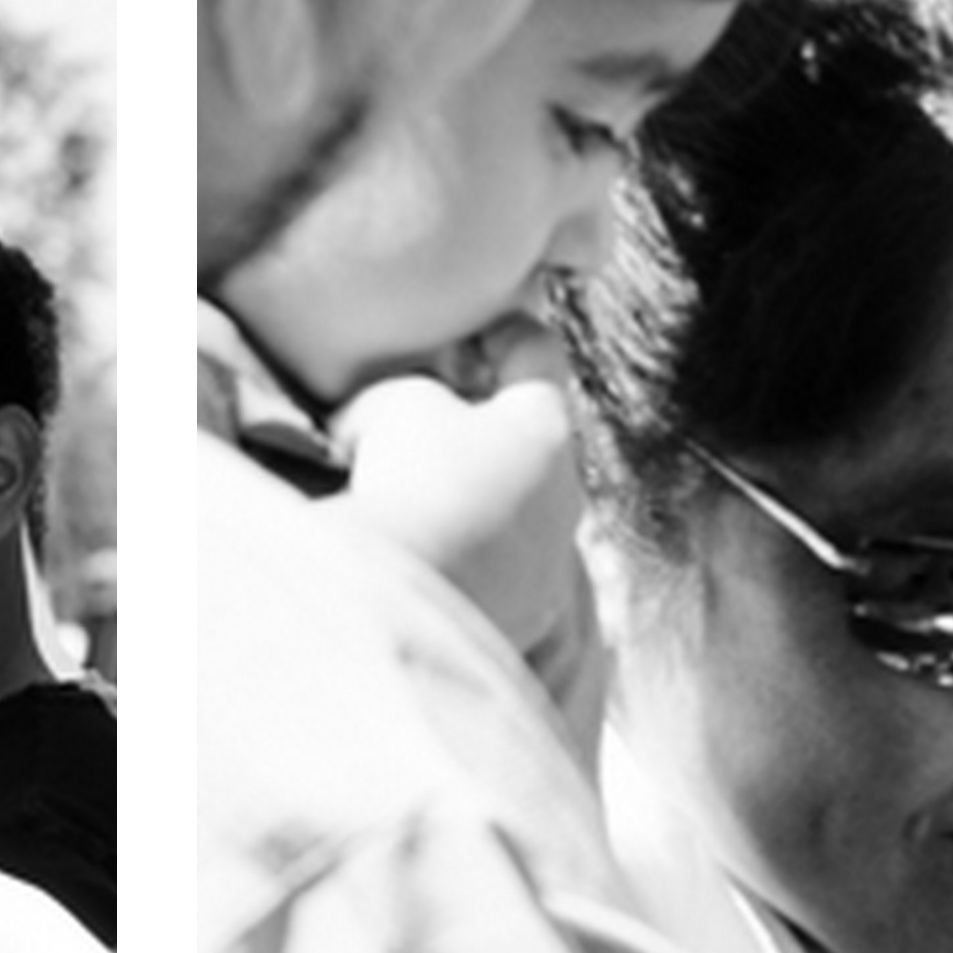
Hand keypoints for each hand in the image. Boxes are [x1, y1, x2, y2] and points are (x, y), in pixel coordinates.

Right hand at [336, 332, 597, 703]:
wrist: (404, 603)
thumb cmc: (410, 484)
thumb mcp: (394, 408)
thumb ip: (404, 393)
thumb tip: (388, 416)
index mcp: (544, 425)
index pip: (536, 353)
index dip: (500, 334)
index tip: (473, 334)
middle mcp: (563, 493)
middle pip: (529, 438)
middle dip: (482, 425)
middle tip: (427, 419)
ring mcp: (550, 562)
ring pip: (516, 511)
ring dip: (476, 498)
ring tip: (416, 501)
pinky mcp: (526, 618)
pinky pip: (499, 572)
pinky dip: (468, 558)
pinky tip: (424, 560)